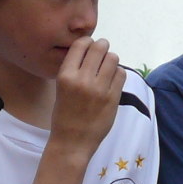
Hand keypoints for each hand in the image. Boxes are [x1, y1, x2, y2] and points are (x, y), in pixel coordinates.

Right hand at [50, 38, 124, 156]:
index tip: (90, 47)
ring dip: (111, 59)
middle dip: (102, 47)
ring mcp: (99, 89)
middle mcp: (82, 79)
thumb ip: (74, 69)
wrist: (72, 141)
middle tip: (102, 51)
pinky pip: (121, 74)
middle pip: (99, 48)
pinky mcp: (113, 98)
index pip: (81, 45)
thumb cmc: (65, 113)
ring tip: (107, 66)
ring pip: (113, 58)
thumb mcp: (61, 87)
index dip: (88, 42)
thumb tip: (91, 49)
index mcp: (65, 75)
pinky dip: (118, 73)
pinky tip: (112, 79)